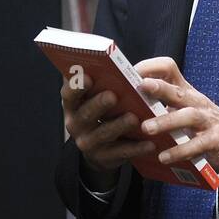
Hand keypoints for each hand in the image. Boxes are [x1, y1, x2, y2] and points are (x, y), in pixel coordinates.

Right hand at [61, 72, 154, 187]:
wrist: (100, 151)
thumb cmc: (102, 113)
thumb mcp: (94, 99)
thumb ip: (99, 83)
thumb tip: (109, 61)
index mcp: (72, 106)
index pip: (68, 95)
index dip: (76, 86)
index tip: (88, 77)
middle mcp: (75, 124)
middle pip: (86, 114)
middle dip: (99, 104)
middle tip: (113, 95)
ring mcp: (88, 143)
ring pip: (104, 133)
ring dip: (119, 125)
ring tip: (134, 118)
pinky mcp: (104, 158)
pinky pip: (122, 152)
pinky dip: (136, 148)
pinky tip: (150, 143)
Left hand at [135, 57, 218, 174]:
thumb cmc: (199, 124)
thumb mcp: (181, 109)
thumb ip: (159, 105)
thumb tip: (123, 105)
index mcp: (184, 91)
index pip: (169, 68)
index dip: (151, 67)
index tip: (132, 73)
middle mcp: (195, 101)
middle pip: (178, 91)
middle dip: (159, 88)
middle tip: (139, 88)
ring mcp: (207, 120)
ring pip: (188, 116)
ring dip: (166, 121)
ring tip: (146, 128)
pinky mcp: (216, 139)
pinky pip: (198, 144)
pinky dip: (180, 150)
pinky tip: (164, 156)